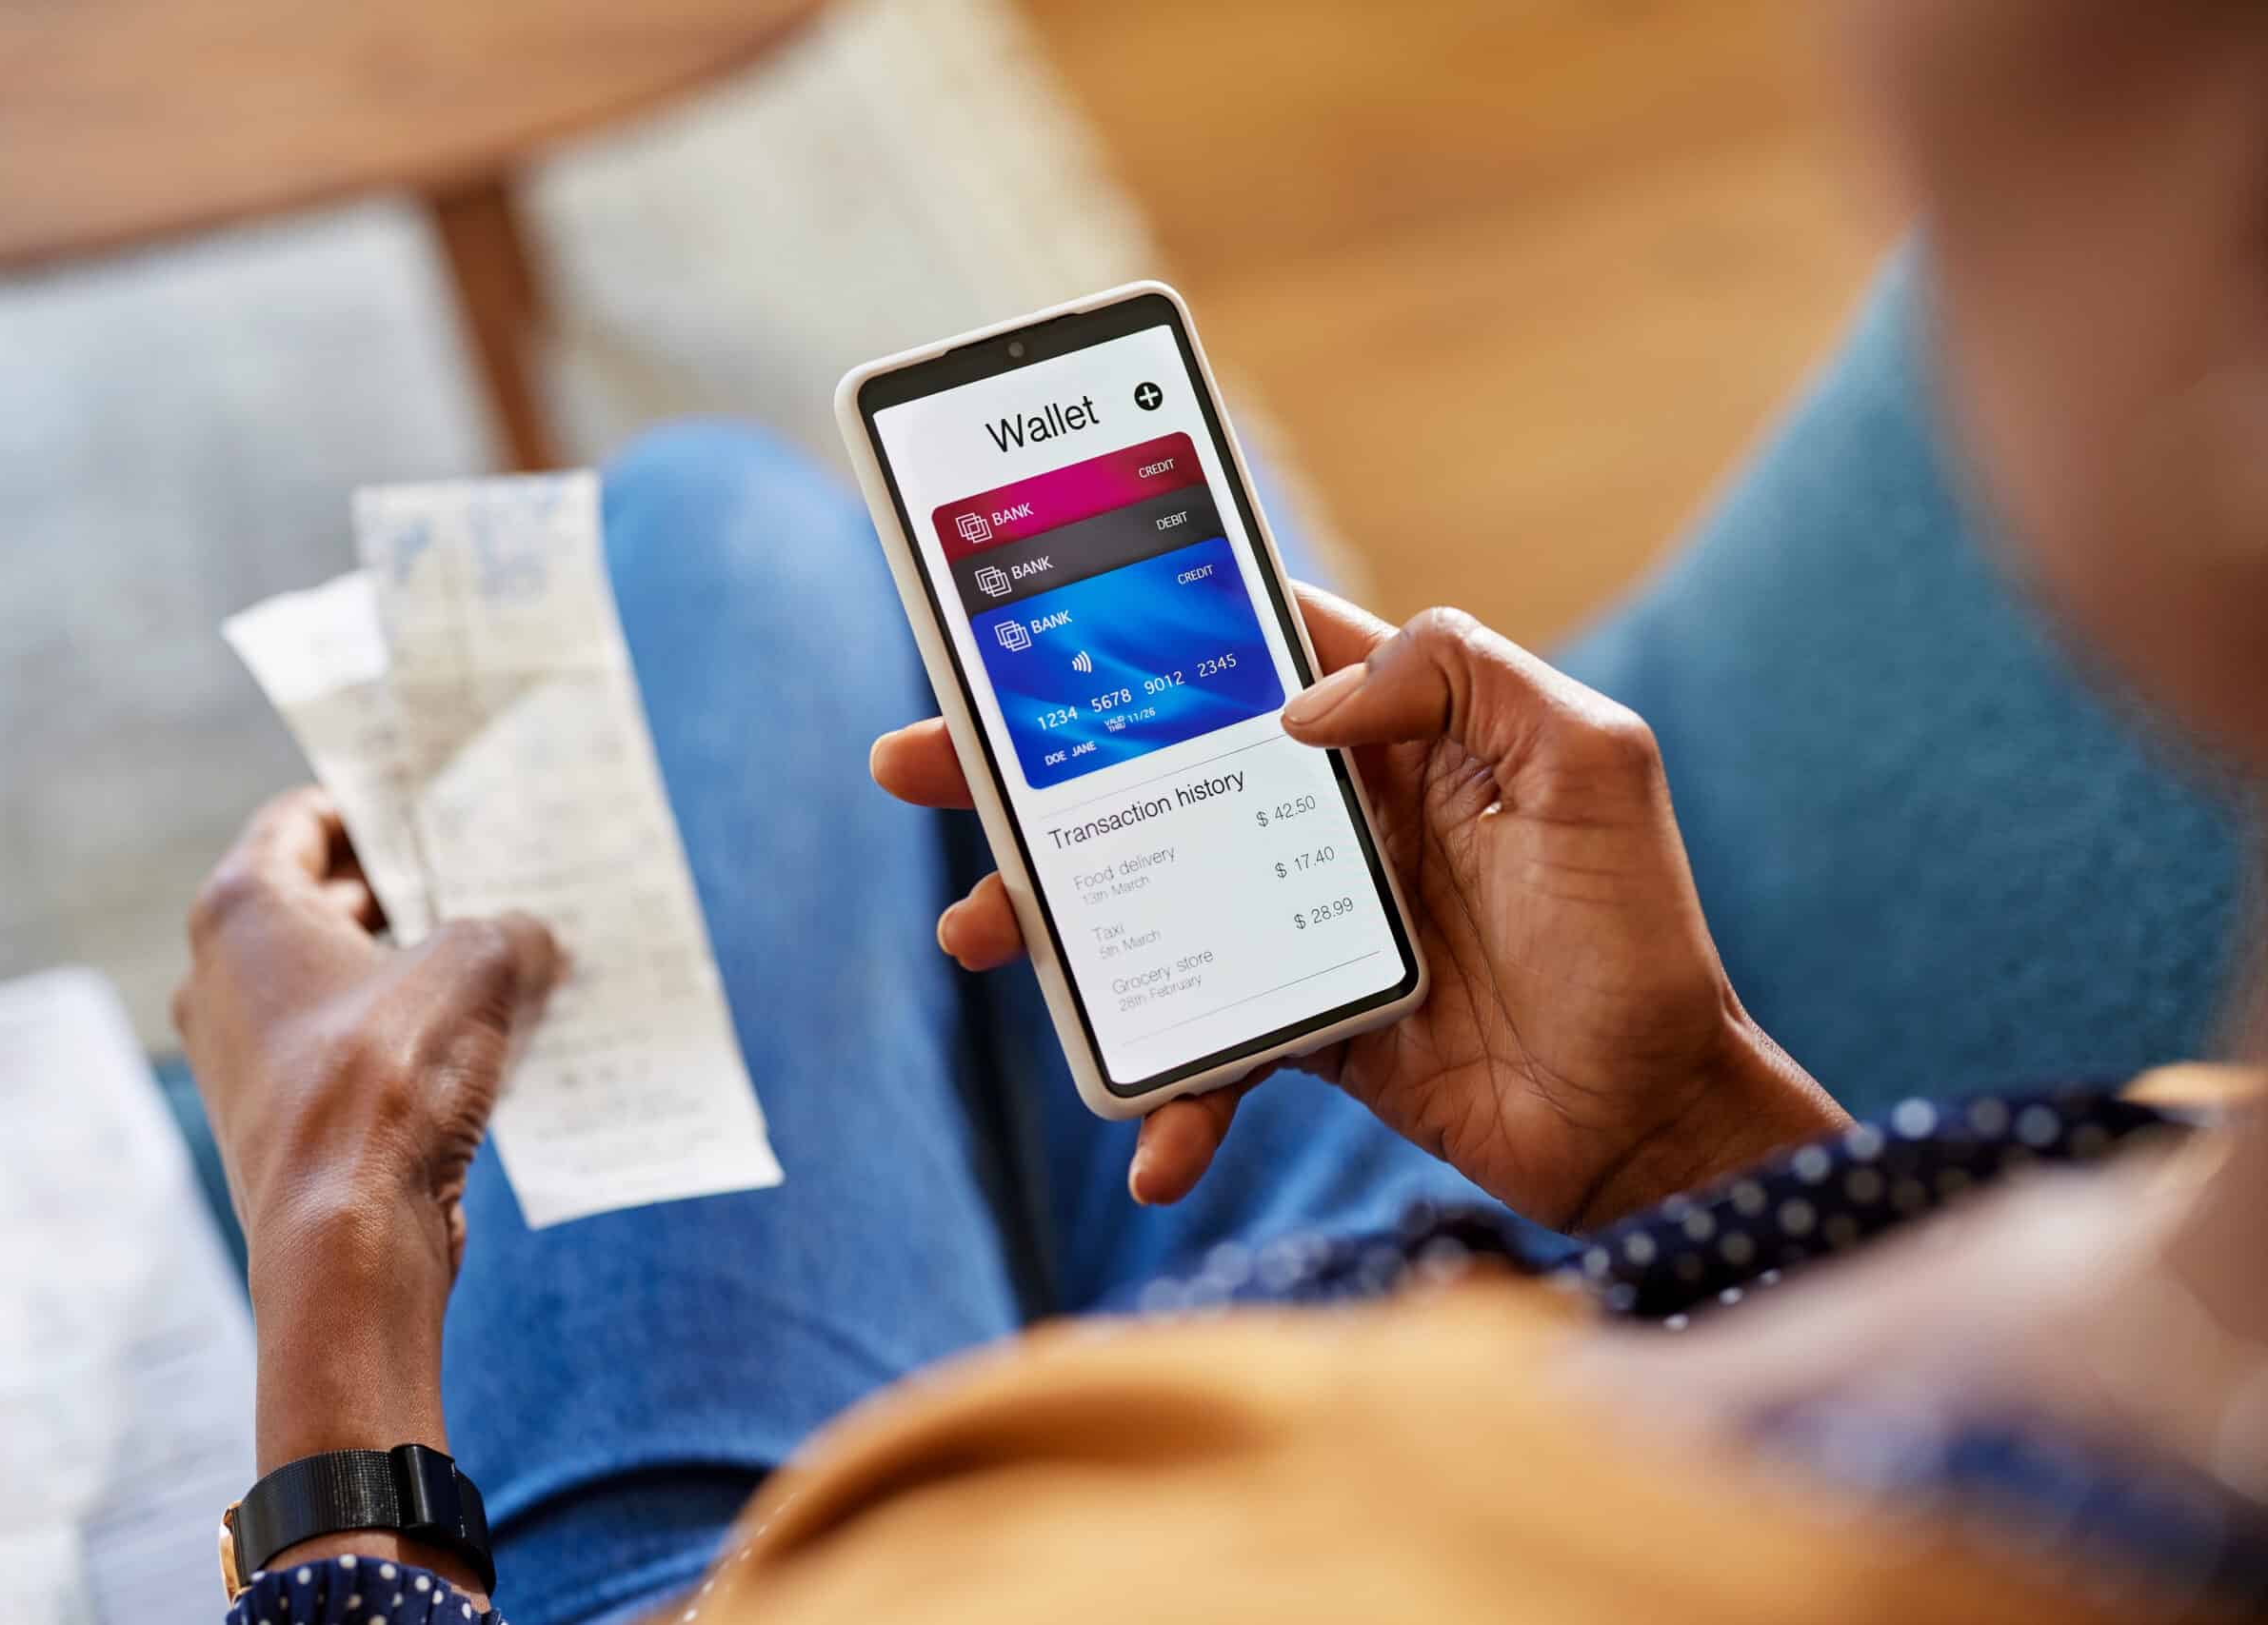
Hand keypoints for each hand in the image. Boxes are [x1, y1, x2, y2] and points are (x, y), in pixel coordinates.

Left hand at [174, 786, 558, 1575]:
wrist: (350, 1241)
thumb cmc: (390, 1082)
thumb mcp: (480, 967)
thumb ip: (513, 930)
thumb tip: (538, 939)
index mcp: (244, 909)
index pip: (307, 817)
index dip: (380, 803)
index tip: (443, 805)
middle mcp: (223, 974)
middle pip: (328, 898)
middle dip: (418, 889)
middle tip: (499, 877)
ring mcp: (246, 1050)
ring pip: (348, 979)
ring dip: (424, 968)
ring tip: (514, 956)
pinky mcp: (283, 1115)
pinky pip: (355, 1047)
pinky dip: (414, 1034)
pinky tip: (494, 1040)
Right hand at [871, 586, 1842, 1229]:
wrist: (1654, 1118)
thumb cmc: (1636, 931)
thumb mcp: (1588, 759)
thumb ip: (1459, 677)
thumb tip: (1295, 708)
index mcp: (1393, 733)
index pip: (1245, 649)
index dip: (1138, 625)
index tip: (1029, 619)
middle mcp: (1332, 817)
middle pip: (1154, 771)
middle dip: (1028, 770)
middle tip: (915, 761)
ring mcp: (1306, 924)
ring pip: (1147, 902)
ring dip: (1053, 923)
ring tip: (973, 934)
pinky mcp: (1303, 1026)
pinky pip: (1207, 1048)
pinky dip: (1172, 1097)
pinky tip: (1152, 1145)